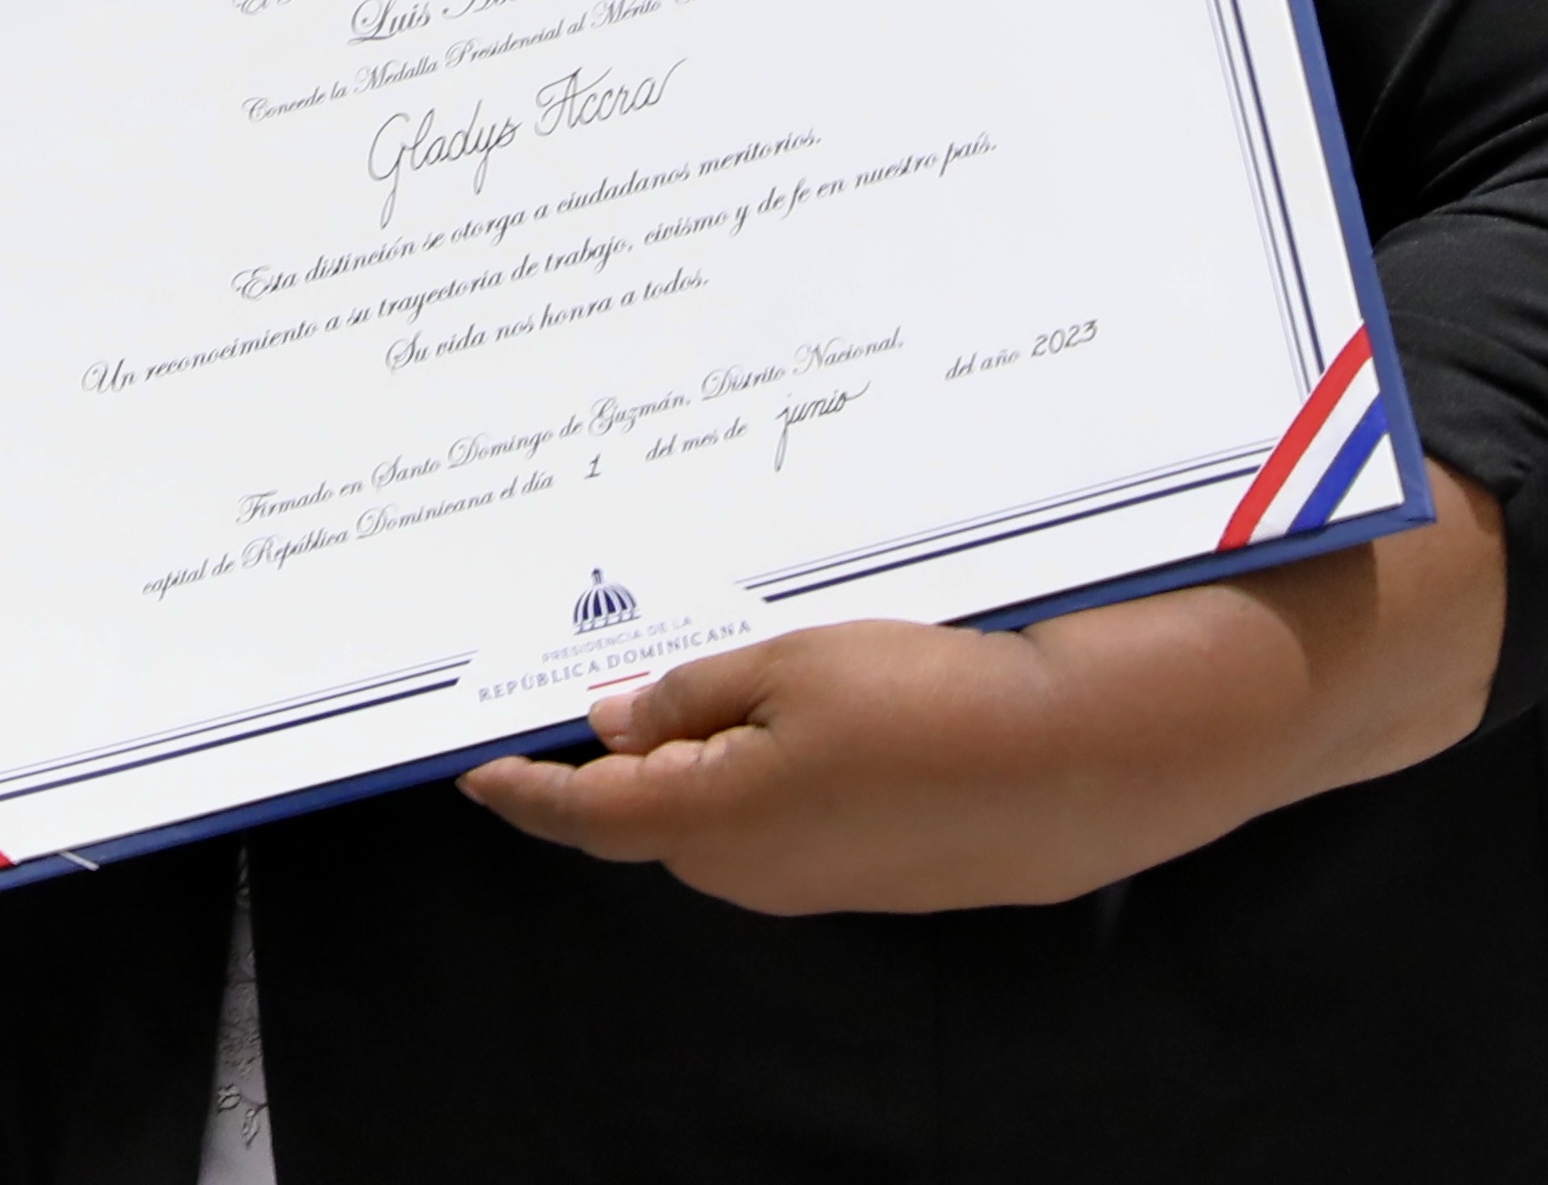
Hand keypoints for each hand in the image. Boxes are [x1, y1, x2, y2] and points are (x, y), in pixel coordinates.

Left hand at [464, 464, 1506, 913]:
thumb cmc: (923, 699)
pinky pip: (779, 825)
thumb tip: (614, 726)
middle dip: (604, 771)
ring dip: (687, 768)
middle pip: (646, 820)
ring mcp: (812, 882)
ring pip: (715, 821)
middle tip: (569, 701)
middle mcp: (749, 870)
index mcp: (710, 819)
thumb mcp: (788, 665)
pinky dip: (752, 779)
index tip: (475, 770)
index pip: (584, 813)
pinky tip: (772, 726)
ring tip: (679, 694)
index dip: (525, 793)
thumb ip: (689, 698)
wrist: (1072, 763)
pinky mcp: (868, 872)